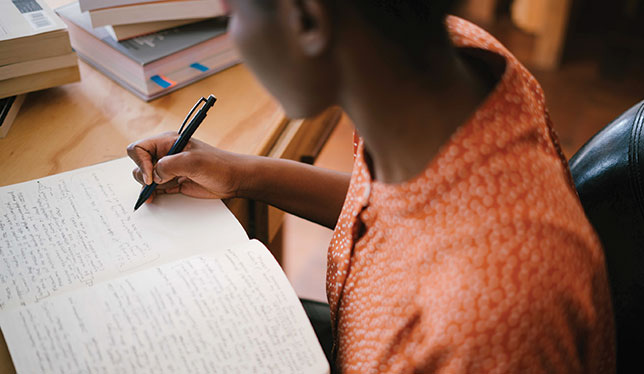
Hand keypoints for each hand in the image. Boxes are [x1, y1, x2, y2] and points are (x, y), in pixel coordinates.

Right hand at [127, 131, 249, 203]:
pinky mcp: (174, 182)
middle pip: (139, 164)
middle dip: (142, 176)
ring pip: (146, 177)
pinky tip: (154, 198)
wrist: (234, 179)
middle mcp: (166, 154)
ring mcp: (169, 169)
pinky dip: (152, 193)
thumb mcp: (192, 162)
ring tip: (153, 194)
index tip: (151, 175)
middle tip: (153, 185)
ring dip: (146, 187)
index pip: (139, 148)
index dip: (140, 162)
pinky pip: (156, 188)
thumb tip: (153, 176)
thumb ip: (168, 166)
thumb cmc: (218, 165)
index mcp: (167, 142)